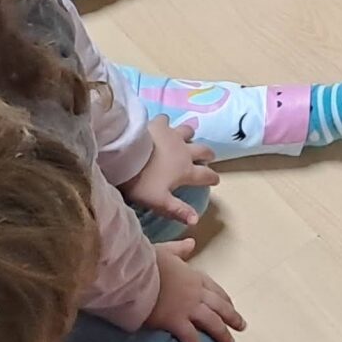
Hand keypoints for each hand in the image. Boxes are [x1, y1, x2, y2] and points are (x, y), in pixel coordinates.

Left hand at [123, 113, 218, 228]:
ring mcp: (173, 135)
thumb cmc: (142, 181)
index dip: (212, 178)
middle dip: (207, 154)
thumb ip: (178, 210)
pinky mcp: (159, 125)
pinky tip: (162, 125)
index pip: (205, 175)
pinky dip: (166, 123)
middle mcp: (184, 151)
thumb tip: (196, 220)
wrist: (125, 156)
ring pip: (188, 131)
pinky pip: (166, 120)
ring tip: (187, 138)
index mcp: (185, 171)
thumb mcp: (159, 201)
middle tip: (207, 157)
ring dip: (190, 135)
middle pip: (203, 150)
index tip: (215, 180)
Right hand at [147, 239, 243, 341]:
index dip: (224, 299)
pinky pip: (190, 338)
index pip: (214, 289)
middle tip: (241, 326)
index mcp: (193, 275)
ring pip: (212, 322)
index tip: (231, 305)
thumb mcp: (165, 250)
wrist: (133, 273)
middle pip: (220, 306)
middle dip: (232, 317)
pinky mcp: (175, 321)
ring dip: (222, 333)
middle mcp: (196, 292)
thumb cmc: (146, 260)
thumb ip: (179, 249)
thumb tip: (191, 241)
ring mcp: (187, 307)